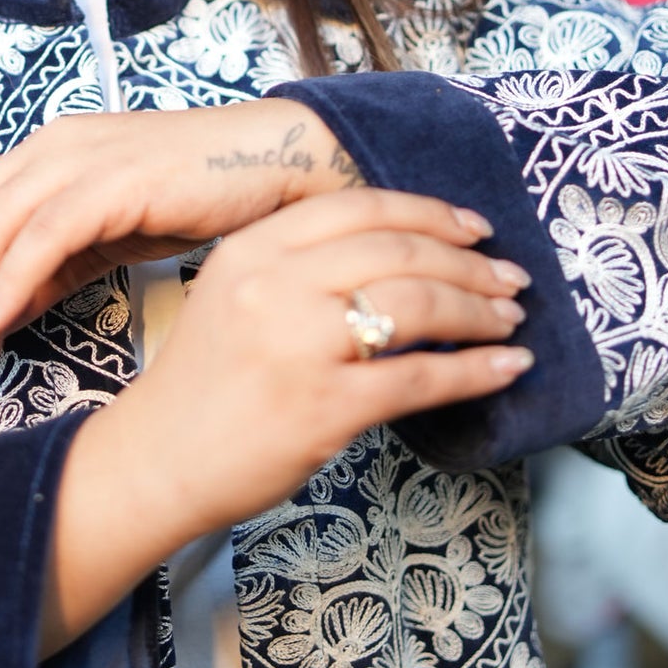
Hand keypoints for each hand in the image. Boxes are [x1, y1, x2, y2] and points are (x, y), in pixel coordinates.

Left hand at [0, 98, 489, 375]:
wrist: (277, 166)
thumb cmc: (199, 197)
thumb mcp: (110, 236)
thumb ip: (56, 264)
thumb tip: (4, 309)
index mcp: (47, 152)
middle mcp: (53, 146)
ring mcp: (80, 157)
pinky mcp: (112, 180)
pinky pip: (41, 235)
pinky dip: (12, 282)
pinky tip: (4, 323)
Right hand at [41, 188, 532, 651]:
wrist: (158, 460)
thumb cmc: (206, 382)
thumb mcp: (236, 293)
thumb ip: (302, 265)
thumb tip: (405, 253)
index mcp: (255, 248)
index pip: (362, 207)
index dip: (431, 213)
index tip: (473, 229)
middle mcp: (276, 285)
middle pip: (399, 251)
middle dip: (468, 264)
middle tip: (508, 278)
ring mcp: (300, 346)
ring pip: (418, 305)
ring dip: (479, 311)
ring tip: (509, 320)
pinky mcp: (324, 407)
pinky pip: (421, 379)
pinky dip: (476, 372)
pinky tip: (506, 369)